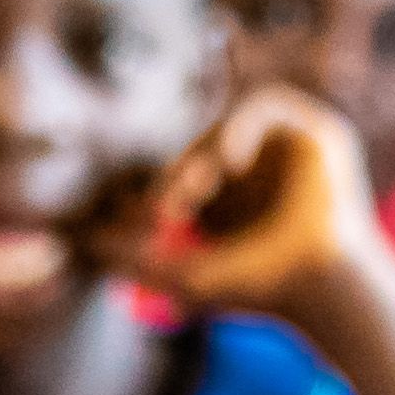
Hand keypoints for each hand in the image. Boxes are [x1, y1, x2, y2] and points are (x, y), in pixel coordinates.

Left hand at [138, 88, 390, 326]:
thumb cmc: (263, 290)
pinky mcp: (315, 132)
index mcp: (234, 202)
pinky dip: (239, 127)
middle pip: (205, 143)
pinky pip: (265, 104)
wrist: (316, 287)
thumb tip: (78, 243)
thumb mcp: (185, 276)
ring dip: (206, 151)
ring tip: (197, 188)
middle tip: (168, 205)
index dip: (169, 183)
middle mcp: (260, 173)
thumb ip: (131, 260)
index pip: (190, 170)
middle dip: (183, 171)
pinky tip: (228, 162)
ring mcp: (288, 151)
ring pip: (229, 123)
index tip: (155, 214)